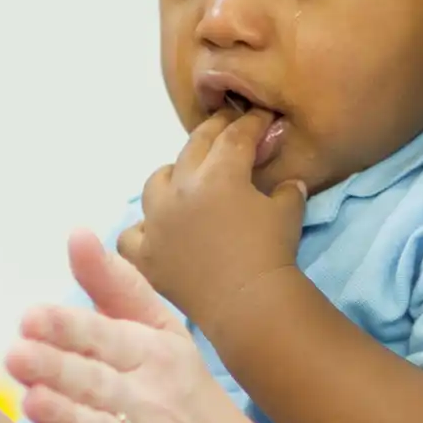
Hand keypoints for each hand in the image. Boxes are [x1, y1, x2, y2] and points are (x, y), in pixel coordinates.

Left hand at [9, 232, 323, 422]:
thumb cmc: (193, 408)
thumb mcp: (166, 340)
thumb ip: (117, 290)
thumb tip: (76, 234)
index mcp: (155, 360)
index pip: (106, 338)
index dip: (69, 329)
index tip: (32, 316)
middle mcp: (152, 407)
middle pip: (97, 385)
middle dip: (58, 368)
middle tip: (17, 353)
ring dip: (67, 419)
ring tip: (33, 401)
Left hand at [122, 109, 305, 337]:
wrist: (248, 303)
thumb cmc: (272, 253)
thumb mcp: (289, 212)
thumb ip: (287, 189)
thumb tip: (290, 182)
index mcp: (219, 174)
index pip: (235, 136)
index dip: (251, 124)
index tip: (260, 118)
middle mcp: (181, 189)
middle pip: (193, 147)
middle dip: (214, 134)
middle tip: (227, 130)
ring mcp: (158, 222)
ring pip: (156, 182)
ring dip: (172, 175)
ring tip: (185, 182)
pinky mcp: (146, 255)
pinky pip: (132, 234)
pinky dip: (145, 229)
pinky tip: (157, 231)